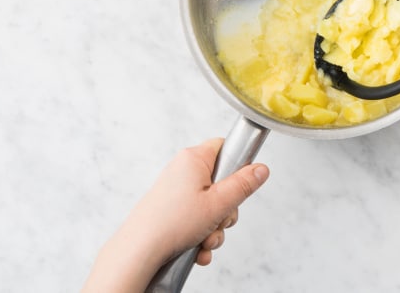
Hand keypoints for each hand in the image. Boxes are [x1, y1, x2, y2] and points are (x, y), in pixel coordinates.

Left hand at [82, 138, 269, 292]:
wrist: (138, 251)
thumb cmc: (172, 223)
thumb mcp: (219, 203)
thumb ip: (243, 185)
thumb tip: (261, 169)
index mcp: (194, 159)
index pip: (225, 147)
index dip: (238, 165)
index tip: (240, 185)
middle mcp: (184, 171)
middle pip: (222, 182)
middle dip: (227, 209)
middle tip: (220, 220)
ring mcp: (176, 191)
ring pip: (211, 205)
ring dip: (215, 227)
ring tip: (206, 240)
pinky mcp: (171, 209)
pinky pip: (197, 218)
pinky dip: (201, 235)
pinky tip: (197, 249)